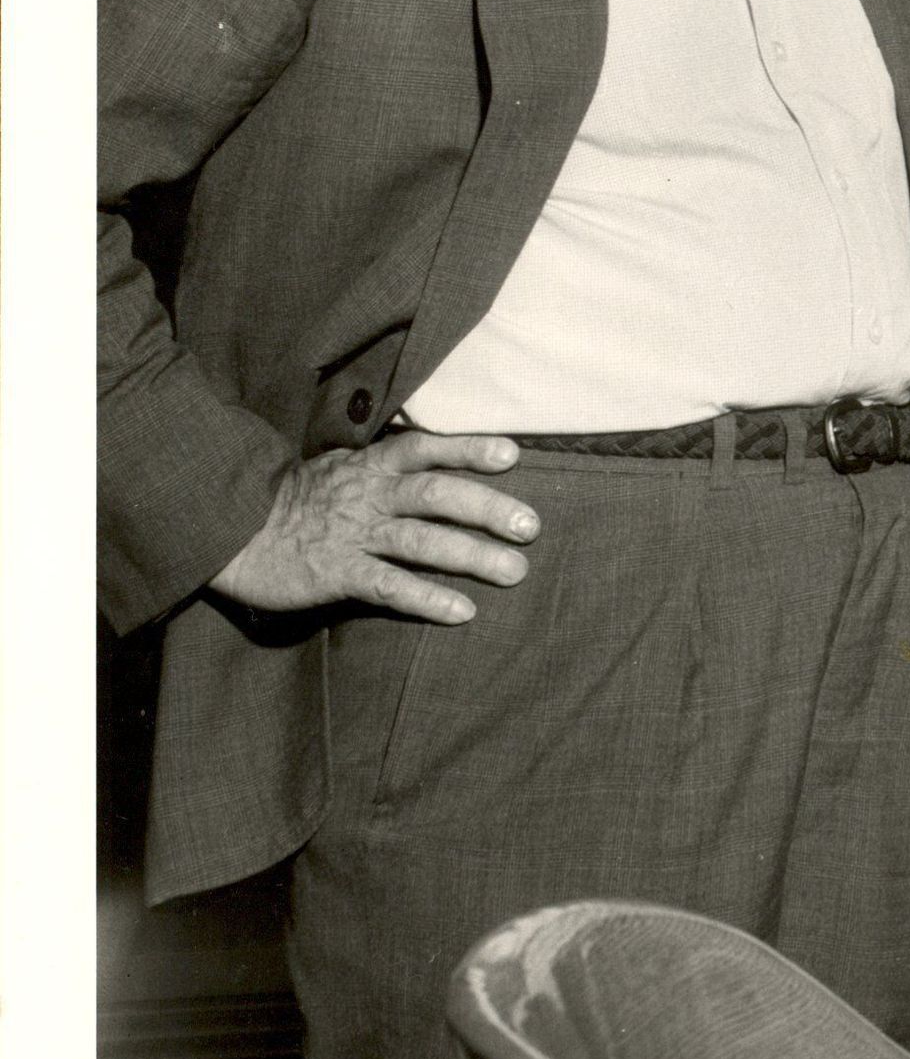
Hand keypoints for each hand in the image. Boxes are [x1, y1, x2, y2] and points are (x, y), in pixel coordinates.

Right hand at [209, 432, 538, 623]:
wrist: (230, 532)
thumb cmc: (294, 502)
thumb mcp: (340, 469)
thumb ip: (384, 468)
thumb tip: (436, 463)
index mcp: (369, 466)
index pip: (425, 447)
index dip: (468, 448)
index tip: (512, 455)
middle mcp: (367, 495)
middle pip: (436, 494)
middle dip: (487, 508)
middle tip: (530, 527)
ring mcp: (352, 535)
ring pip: (421, 542)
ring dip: (472, 555)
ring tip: (514, 571)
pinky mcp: (336, 574)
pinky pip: (389, 587)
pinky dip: (428, 599)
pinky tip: (462, 611)